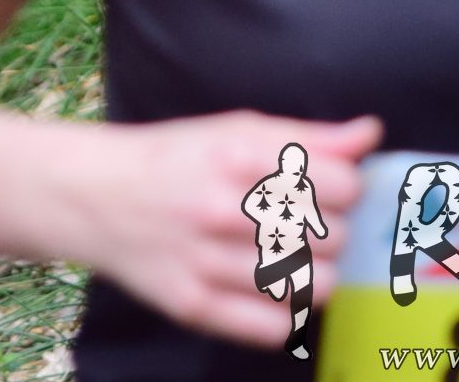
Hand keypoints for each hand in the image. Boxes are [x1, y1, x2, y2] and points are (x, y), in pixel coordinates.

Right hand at [76, 113, 382, 350]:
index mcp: (234, 155)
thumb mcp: (232, 131)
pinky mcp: (191, 305)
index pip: (340, 183)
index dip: (347, 188)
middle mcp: (218, 207)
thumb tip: (368, 135)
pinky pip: (273, 328)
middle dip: (332, 233)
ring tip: (292, 260)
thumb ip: (305, 137)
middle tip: (306, 227)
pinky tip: (267, 290)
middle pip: (333, 237)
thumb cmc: (172, 160)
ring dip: (315, 276)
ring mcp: (203, 260)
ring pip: (313, 287)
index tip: (332, 190)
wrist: (91, 196)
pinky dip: (282, 313)